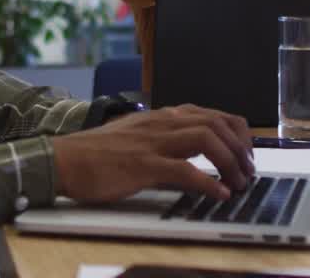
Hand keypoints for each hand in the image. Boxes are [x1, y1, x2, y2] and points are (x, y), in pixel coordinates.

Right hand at [51, 104, 253, 203]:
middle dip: (240, 148)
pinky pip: (184, 170)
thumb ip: (164, 144)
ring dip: (230, 161)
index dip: (236, 133)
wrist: (61, 159)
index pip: (211, 114)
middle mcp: (161, 123)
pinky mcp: (142, 165)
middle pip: (215, 123)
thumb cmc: (94, 153)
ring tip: (239, 182)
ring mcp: (152, 142)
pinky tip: (218, 194)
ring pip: (206, 139)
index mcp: (161, 117)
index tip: (246, 152)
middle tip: (248, 171)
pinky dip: (207, 182)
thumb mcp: (136, 139)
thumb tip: (191, 162)